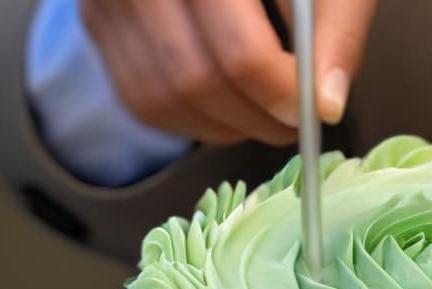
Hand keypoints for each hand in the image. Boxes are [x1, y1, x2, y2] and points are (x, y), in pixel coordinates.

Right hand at [79, 0, 377, 145]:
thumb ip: (334, 30)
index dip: (279, 93)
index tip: (310, 110)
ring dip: (222, 126)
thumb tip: (327, 106)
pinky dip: (187, 119)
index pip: (240, 52)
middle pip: (195, 79)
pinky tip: (226, 108)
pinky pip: (138, 98)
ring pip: (162, 98)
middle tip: (292, 122)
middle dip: (254, 118)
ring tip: (263, 115)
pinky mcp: (97, 18)